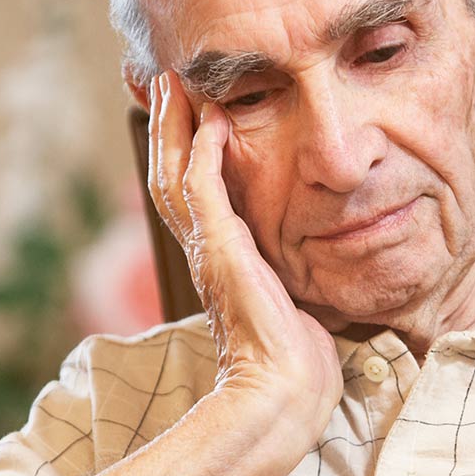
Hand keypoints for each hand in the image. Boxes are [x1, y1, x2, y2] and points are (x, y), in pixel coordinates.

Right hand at [147, 71, 342, 455]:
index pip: (187, 194)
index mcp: (216, 262)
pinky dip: (201, 152)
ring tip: (176, 84)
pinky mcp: (222, 251)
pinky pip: (202, 188)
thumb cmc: (294, 361)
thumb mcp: (290, 302)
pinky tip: (212, 120)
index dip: (179, 151)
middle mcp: (203, 252)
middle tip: (165, 82)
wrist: (284, 393)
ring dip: (173, 126)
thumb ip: (288, 275)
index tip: (186, 111)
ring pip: (174, 174)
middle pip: (167, 175)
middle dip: (165, 126)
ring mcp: (208, 251)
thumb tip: (310, 265)